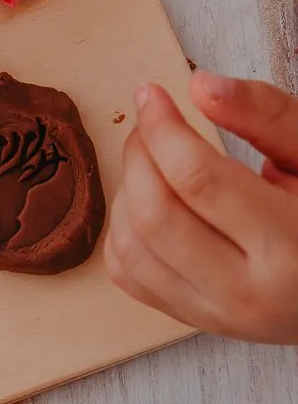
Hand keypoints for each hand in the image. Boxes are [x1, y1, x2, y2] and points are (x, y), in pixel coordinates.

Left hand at [105, 72, 297, 343]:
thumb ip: (268, 116)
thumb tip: (199, 85)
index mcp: (291, 249)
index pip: (198, 180)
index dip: (163, 128)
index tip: (151, 94)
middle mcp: (247, 294)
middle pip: (154, 215)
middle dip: (138, 156)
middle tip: (149, 122)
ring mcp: (214, 315)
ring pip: (130, 247)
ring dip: (127, 192)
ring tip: (152, 159)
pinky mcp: (191, 319)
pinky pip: (127, 274)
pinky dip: (123, 230)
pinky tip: (149, 200)